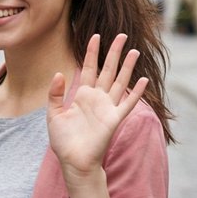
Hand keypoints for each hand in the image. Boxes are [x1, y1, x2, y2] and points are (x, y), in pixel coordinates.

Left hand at [47, 33, 148, 178]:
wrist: (73, 162)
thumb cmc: (63, 141)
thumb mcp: (54, 115)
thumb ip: (56, 94)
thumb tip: (59, 73)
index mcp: (83, 95)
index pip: (90, 68)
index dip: (93, 52)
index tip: (96, 36)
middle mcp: (98, 98)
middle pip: (108, 70)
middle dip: (115, 52)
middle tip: (122, 35)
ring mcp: (108, 107)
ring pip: (120, 82)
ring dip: (128, 67)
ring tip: (135, 51)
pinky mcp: (114, 119)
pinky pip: (128, 103)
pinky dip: (137, 92)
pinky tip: (143, 80)